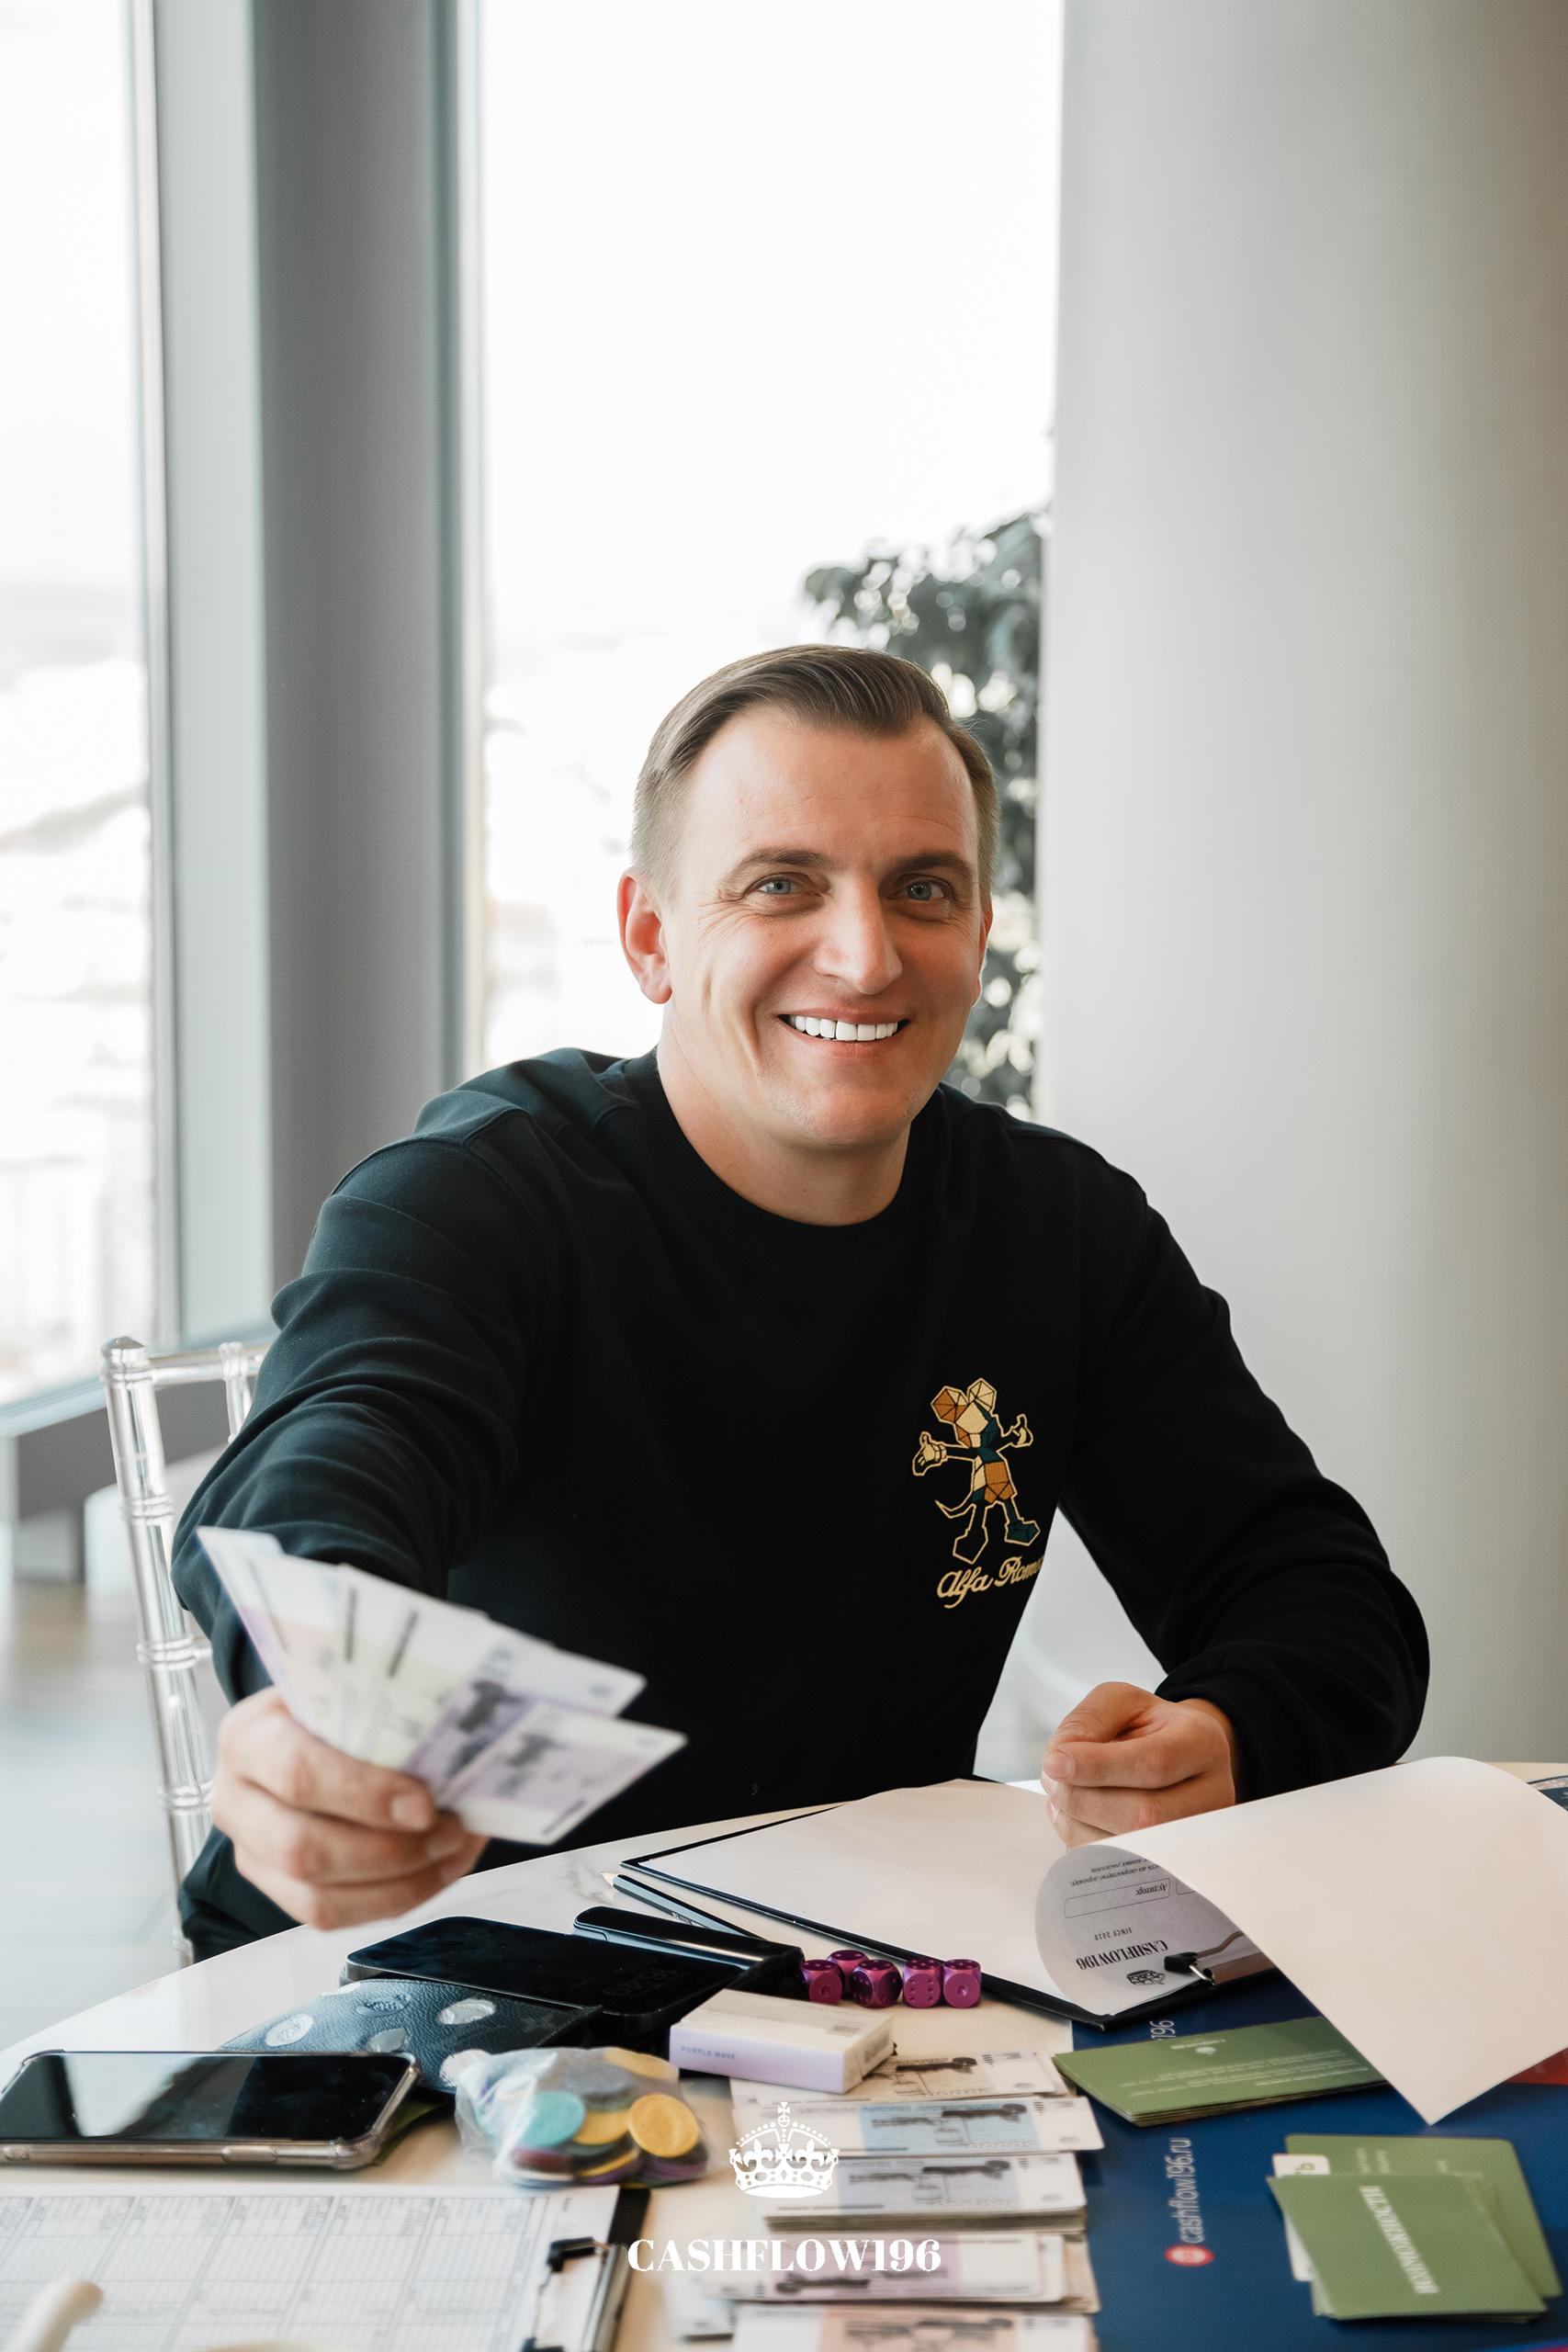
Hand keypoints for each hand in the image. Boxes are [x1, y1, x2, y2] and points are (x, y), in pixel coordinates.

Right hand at [211, 1687, 487, 1930]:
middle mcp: (235, 1800)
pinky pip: (333, 1916)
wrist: (303, 1731)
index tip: (425, 1804)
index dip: (364, 1795)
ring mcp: (251, 1854)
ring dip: (399, 1884)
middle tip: (450, 1830)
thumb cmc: (334, 1706)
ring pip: (318, 1899)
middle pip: (302, 1850)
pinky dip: (394, 1899)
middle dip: (389, 1852)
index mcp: (248, 1737)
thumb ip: (382, 1708)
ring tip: (453, 1851)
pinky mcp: (277, 1890)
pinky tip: (438, 1870)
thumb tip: (457, 1740)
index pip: (298, 1774)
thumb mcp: (343, 1688)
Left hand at [1040, 1681, 1237, 1848]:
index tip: (1053, 1762)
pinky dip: (1084, 1843)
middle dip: (1084, 1799)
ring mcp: (1198, 1837)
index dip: (1099, 1766)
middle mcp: (1212, 1795)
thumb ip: (1089, 1720)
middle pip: (1146, 1813)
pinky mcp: (1176, 1865)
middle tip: (1051, 1780)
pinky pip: (1122, 1869)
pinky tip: (1074, 1817)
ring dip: (1079, 1824)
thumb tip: (1061, 1759)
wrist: (1175, 1758)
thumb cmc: (1148, 1729)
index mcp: (1203, 1743)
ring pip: (1133, 1847)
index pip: (1156, 1763)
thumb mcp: (1120, 1702)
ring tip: (1060, 1795)